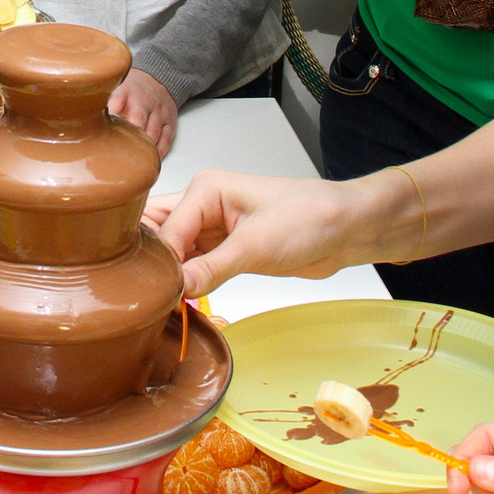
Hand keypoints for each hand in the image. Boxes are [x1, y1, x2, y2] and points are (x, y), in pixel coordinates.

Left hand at [107, 68, 177, 155]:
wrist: (158, 80)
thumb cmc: (132, 90)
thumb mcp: (116, 89)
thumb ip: (104, 105)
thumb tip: (84, 124)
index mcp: (126, 91)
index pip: (117, 101)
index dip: (109, 116)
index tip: (100, 130)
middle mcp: (144, 101)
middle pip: (137, 119)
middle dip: (128, 136)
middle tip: (116, 151)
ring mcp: (158, 112)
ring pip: (152, 132)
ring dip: (143, 147)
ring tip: (132, 161)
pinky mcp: (170, 122)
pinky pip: (166, 140)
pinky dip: (158, 152)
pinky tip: (150, 159)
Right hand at [147, 168, 397, 296]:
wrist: (345, 230)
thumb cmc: (310, 219)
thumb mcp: (257, 246)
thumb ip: (213, 268)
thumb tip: (177, 288)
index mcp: (206, 189)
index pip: (164, 229)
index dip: (159, 262)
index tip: (158, 293)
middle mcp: (203, 205)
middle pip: (158, 234)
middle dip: (151, 263)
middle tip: (148, 296)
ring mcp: (212, 229)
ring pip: (173, 253)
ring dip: (168, 276)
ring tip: (162, 304)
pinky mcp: (224, 250)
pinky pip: (193, 267)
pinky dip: (186, 284)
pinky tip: (180, 302)